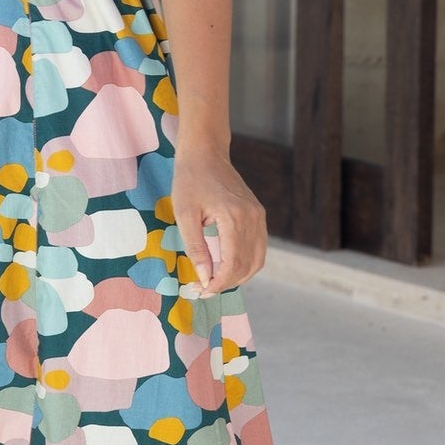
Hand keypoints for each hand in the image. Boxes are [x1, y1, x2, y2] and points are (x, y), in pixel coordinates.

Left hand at [171, 145, 266, 294]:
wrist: (206, 153)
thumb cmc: (190, 181)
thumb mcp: (184, 214)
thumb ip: (195, 247)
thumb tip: (203, 277)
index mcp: (234, 217)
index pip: (233, 263)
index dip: (219, 283)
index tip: (202, 291)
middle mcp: (253, 218)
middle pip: (248, 265)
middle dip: (227, 283)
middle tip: (205, 289)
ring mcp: (259, 216)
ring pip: (257, 259)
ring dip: (239, 276)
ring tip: (216, 282)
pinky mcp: (259, 214)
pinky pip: (259, 247)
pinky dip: (247, 263)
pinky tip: (228, 267)